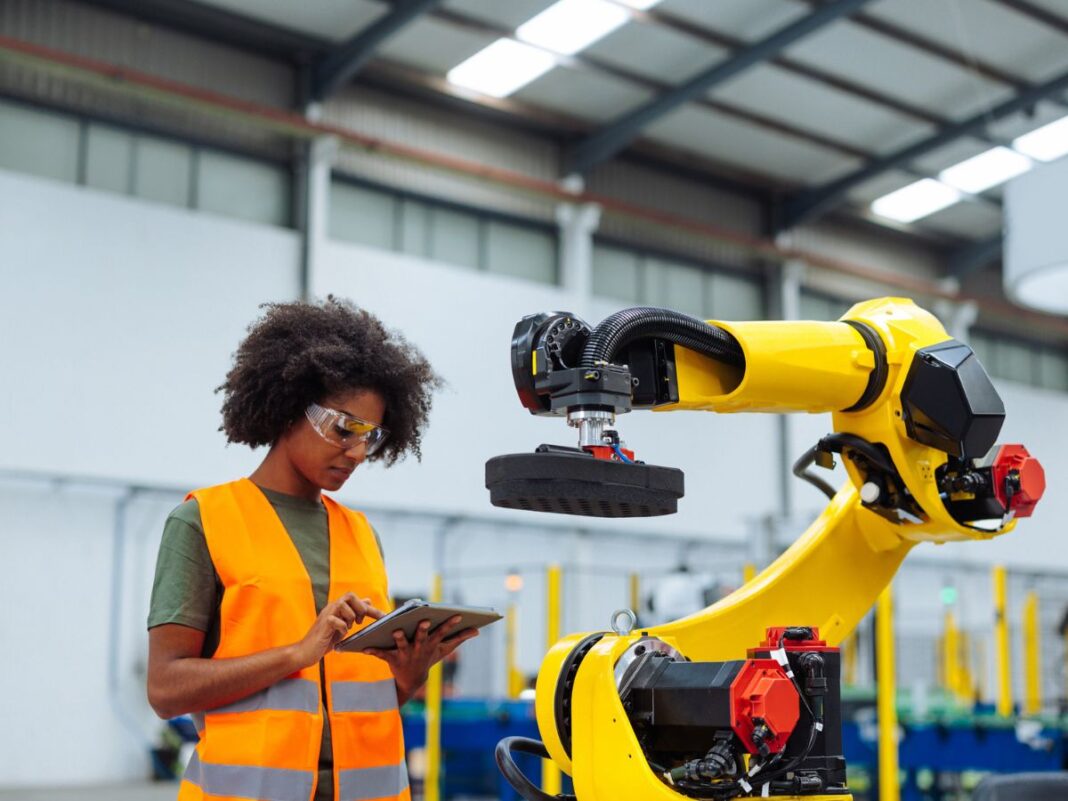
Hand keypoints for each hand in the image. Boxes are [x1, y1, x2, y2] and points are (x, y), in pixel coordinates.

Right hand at [293, 593, 384, 668]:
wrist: (305, 652)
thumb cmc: (324, 640)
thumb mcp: (343, 626)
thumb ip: (353, 615)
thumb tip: (367, 601)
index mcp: (337, 608)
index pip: (356, 600)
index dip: (371, 608)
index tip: (384, 617)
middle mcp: (331, 608)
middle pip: (350, 595)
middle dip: (359, 608)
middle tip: (360, 622)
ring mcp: (326, 615)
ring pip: (343, 604)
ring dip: (350, 616)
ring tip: (349, 627)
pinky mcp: (322, 625)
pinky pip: (335, 620)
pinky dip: (342, 627)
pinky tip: (340, 634)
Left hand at [362, 615, 478, 701]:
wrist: (411, 680)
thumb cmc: (428, 658)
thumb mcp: (444, 650)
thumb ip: (459, 638)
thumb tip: (477, 630)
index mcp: (432, 644)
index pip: (443, 633)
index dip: (450, 624)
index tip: (457, 614)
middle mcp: (420, 649)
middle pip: (423, 637)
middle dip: (424, 629)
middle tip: (426, 620)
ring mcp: (406, 654)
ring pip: (402, 644)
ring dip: (400, 638)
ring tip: (396, 630)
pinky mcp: (392, 659)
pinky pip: (382, 654)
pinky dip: (373, 651)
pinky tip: (364, 647)